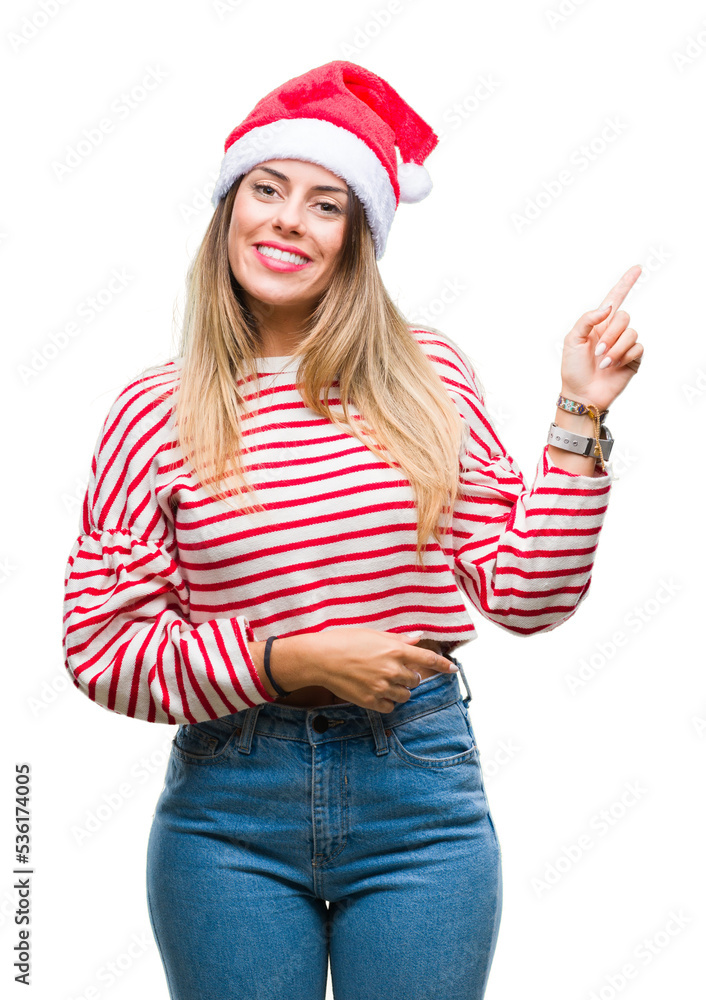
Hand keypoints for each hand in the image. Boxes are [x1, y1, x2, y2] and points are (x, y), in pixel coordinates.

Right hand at [312, 628, 458, 713]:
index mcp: (395, 650)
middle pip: (415, 679)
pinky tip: (376, 692)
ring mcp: (382, 687)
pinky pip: (390, 706)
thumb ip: (397, 639)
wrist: (319, 659)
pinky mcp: (370, 701)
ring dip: (399, 689)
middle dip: (409, 676)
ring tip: (383, 681)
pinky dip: (387, 701)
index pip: (428, 659)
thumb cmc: (343, 640)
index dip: (443, 665)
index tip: (453, 669)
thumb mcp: (372, 634)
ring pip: (405, 695)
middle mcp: (392, 670)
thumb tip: (416, 638)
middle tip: (395, 670)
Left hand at [559, 264, 644, 411]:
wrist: (581, 393)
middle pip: (624, 316)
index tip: (637, 268)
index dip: (625, 283)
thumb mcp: (572, 339)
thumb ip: (588, 319)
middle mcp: (613, 331)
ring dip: (615, 348)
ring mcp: (624, 344)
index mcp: (598, 323)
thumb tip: (609, 307)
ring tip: (603, 363)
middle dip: (610, 334)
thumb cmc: (573, 368)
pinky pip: (637, 347)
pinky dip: (623, 356)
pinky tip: (613, 367)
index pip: (615, 298)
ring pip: (631, 332)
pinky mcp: (633, 358)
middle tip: (597, 352)